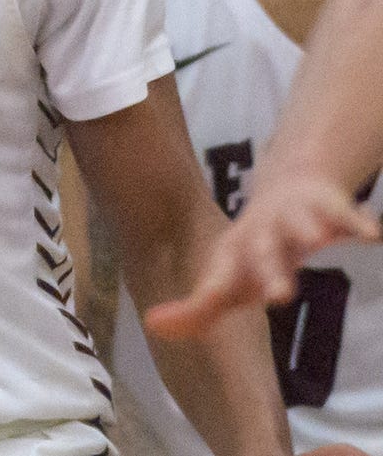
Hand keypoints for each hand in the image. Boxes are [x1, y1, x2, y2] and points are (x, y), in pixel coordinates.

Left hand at [144, 173, 382, 340]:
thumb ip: (197, 309)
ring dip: (305, 227)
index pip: (222, 273)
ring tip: (315, 236)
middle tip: (279, 295)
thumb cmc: (254, 248)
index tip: (210, 299)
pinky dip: (357, 222)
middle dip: (270, 270)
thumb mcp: (229, 277)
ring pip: (300, 221)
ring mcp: (296, 216)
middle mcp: (263, 233)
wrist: (287, 187)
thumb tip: (154, 327)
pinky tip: (370, 234)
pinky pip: (345, 213)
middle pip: (263, 252)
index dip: (216, 286)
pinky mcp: (329, 207)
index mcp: (236, 253)